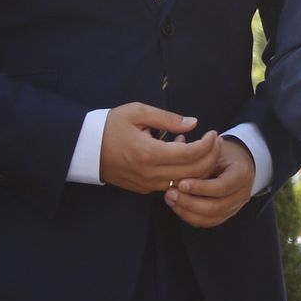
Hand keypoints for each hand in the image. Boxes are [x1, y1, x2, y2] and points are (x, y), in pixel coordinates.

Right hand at [99, 102, 219, 194]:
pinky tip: (180, 154)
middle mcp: (150, 174)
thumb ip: (168, 119)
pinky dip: (184, 173)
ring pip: (185, 182)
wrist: (84, 148)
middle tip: (216, 141)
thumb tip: (194, 123)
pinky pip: (172, 185)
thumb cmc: (111, 125)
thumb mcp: (138, 112)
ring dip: (198, 167)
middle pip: (193, 173)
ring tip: (200, 146)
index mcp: (149, 153)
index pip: (191, 155)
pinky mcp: (143, 189)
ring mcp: (147, 184)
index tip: (213, 133)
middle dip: (211, 157)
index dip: (208, 145)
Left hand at [165, 136, 255, 227]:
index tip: (182, 184)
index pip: (223, 186)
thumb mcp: (217, 150)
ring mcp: (234, 207)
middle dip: (190, 202)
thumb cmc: (225, 155)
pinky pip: (206, 222)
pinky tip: (177, 206)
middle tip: (171, 193)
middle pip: (216, 207)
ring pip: (210, 218)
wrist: (237, 163)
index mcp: (242, 174)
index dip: (201, 188)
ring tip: (171, 199)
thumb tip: (180, 165)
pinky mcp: (224, 216)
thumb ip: (202, 161)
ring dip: (187, 211)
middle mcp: (241, 194)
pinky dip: (189, 216)